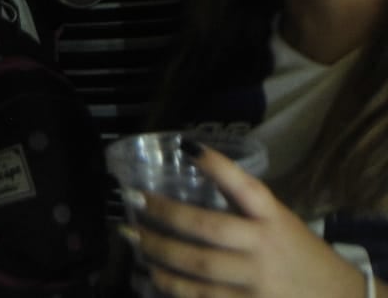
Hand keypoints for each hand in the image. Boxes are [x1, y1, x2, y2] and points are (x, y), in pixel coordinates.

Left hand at [129, 145, 368, 297]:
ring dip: (158, 256)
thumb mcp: (278, 221)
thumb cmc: (298, 254)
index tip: (187, 147)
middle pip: (208, 229)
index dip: (218, 167)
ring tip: (132, 241)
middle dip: (164, 216)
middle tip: (132, 202)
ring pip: (198, 271)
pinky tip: (149, 280)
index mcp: (273, 220)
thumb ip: (240, 203)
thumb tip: (188, 161)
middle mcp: (264, 249)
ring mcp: (257, 286)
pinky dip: (172, 291)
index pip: (248, 188)